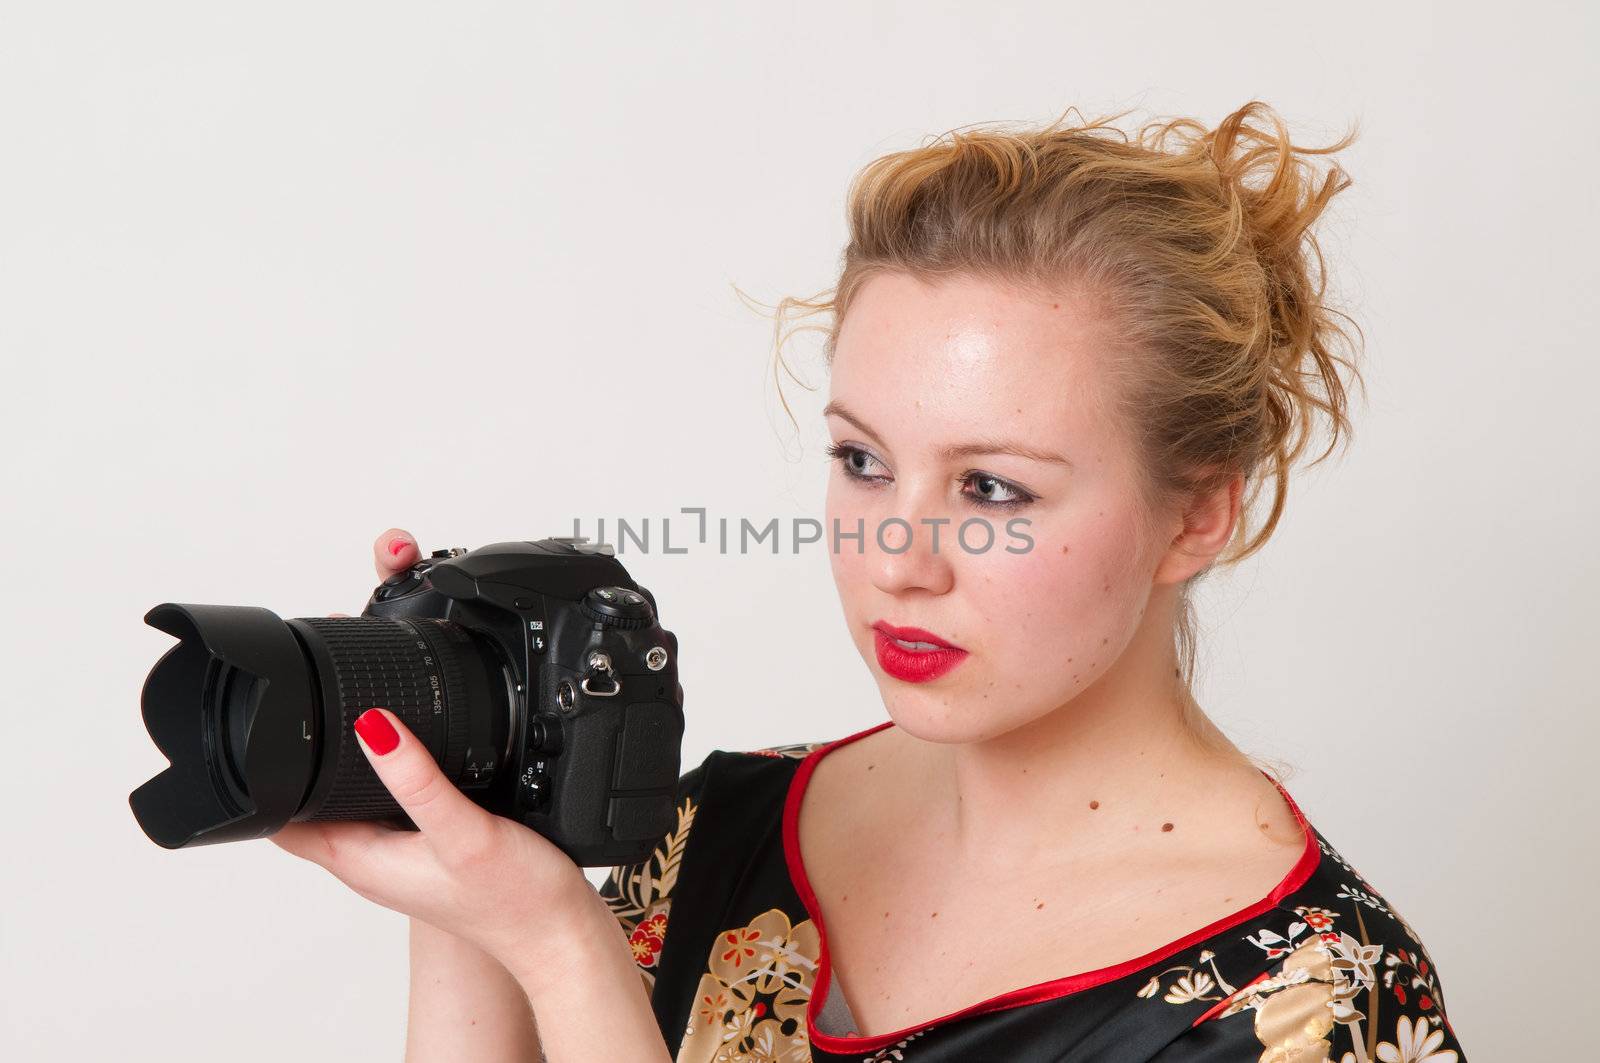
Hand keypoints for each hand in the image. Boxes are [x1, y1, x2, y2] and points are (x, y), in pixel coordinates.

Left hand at [269, 528, 593, 982]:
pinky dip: (388, 775)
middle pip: (312, 803)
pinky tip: (414, 750)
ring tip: (358, 713)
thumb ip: (418, 779)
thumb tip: (372, 725)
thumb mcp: (462, 832)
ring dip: (347, 764)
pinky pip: (392, 806)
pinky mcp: (432, 850)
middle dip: (306, 756)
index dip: (269, 772)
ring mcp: (401, 857)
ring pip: (352, 802)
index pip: (281, 819)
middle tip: (315, 698)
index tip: (278, 722)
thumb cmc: (515, 901)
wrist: (560, 935)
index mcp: (361, 860)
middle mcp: (373, 861)